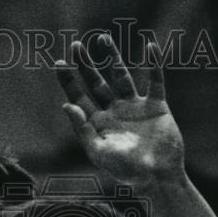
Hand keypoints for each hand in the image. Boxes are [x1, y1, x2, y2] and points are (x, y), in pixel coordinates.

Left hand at [55, 38, 184, 187]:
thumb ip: (83, 129)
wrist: (158, 177)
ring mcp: (135, 108)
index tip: (59, 63)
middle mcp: (114, 112)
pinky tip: (151, 47)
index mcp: (98, 124)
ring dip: (113, 58)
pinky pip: (155, 81)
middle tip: (76, 46)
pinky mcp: (156, 107)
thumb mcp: (99, 152)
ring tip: (103, 39)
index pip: (79, 97)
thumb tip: (66, 105)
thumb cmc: (126, 171)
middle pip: (96, 83)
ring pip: (121, 77)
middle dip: (86, 65)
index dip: (69, 81)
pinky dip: (154, 65)